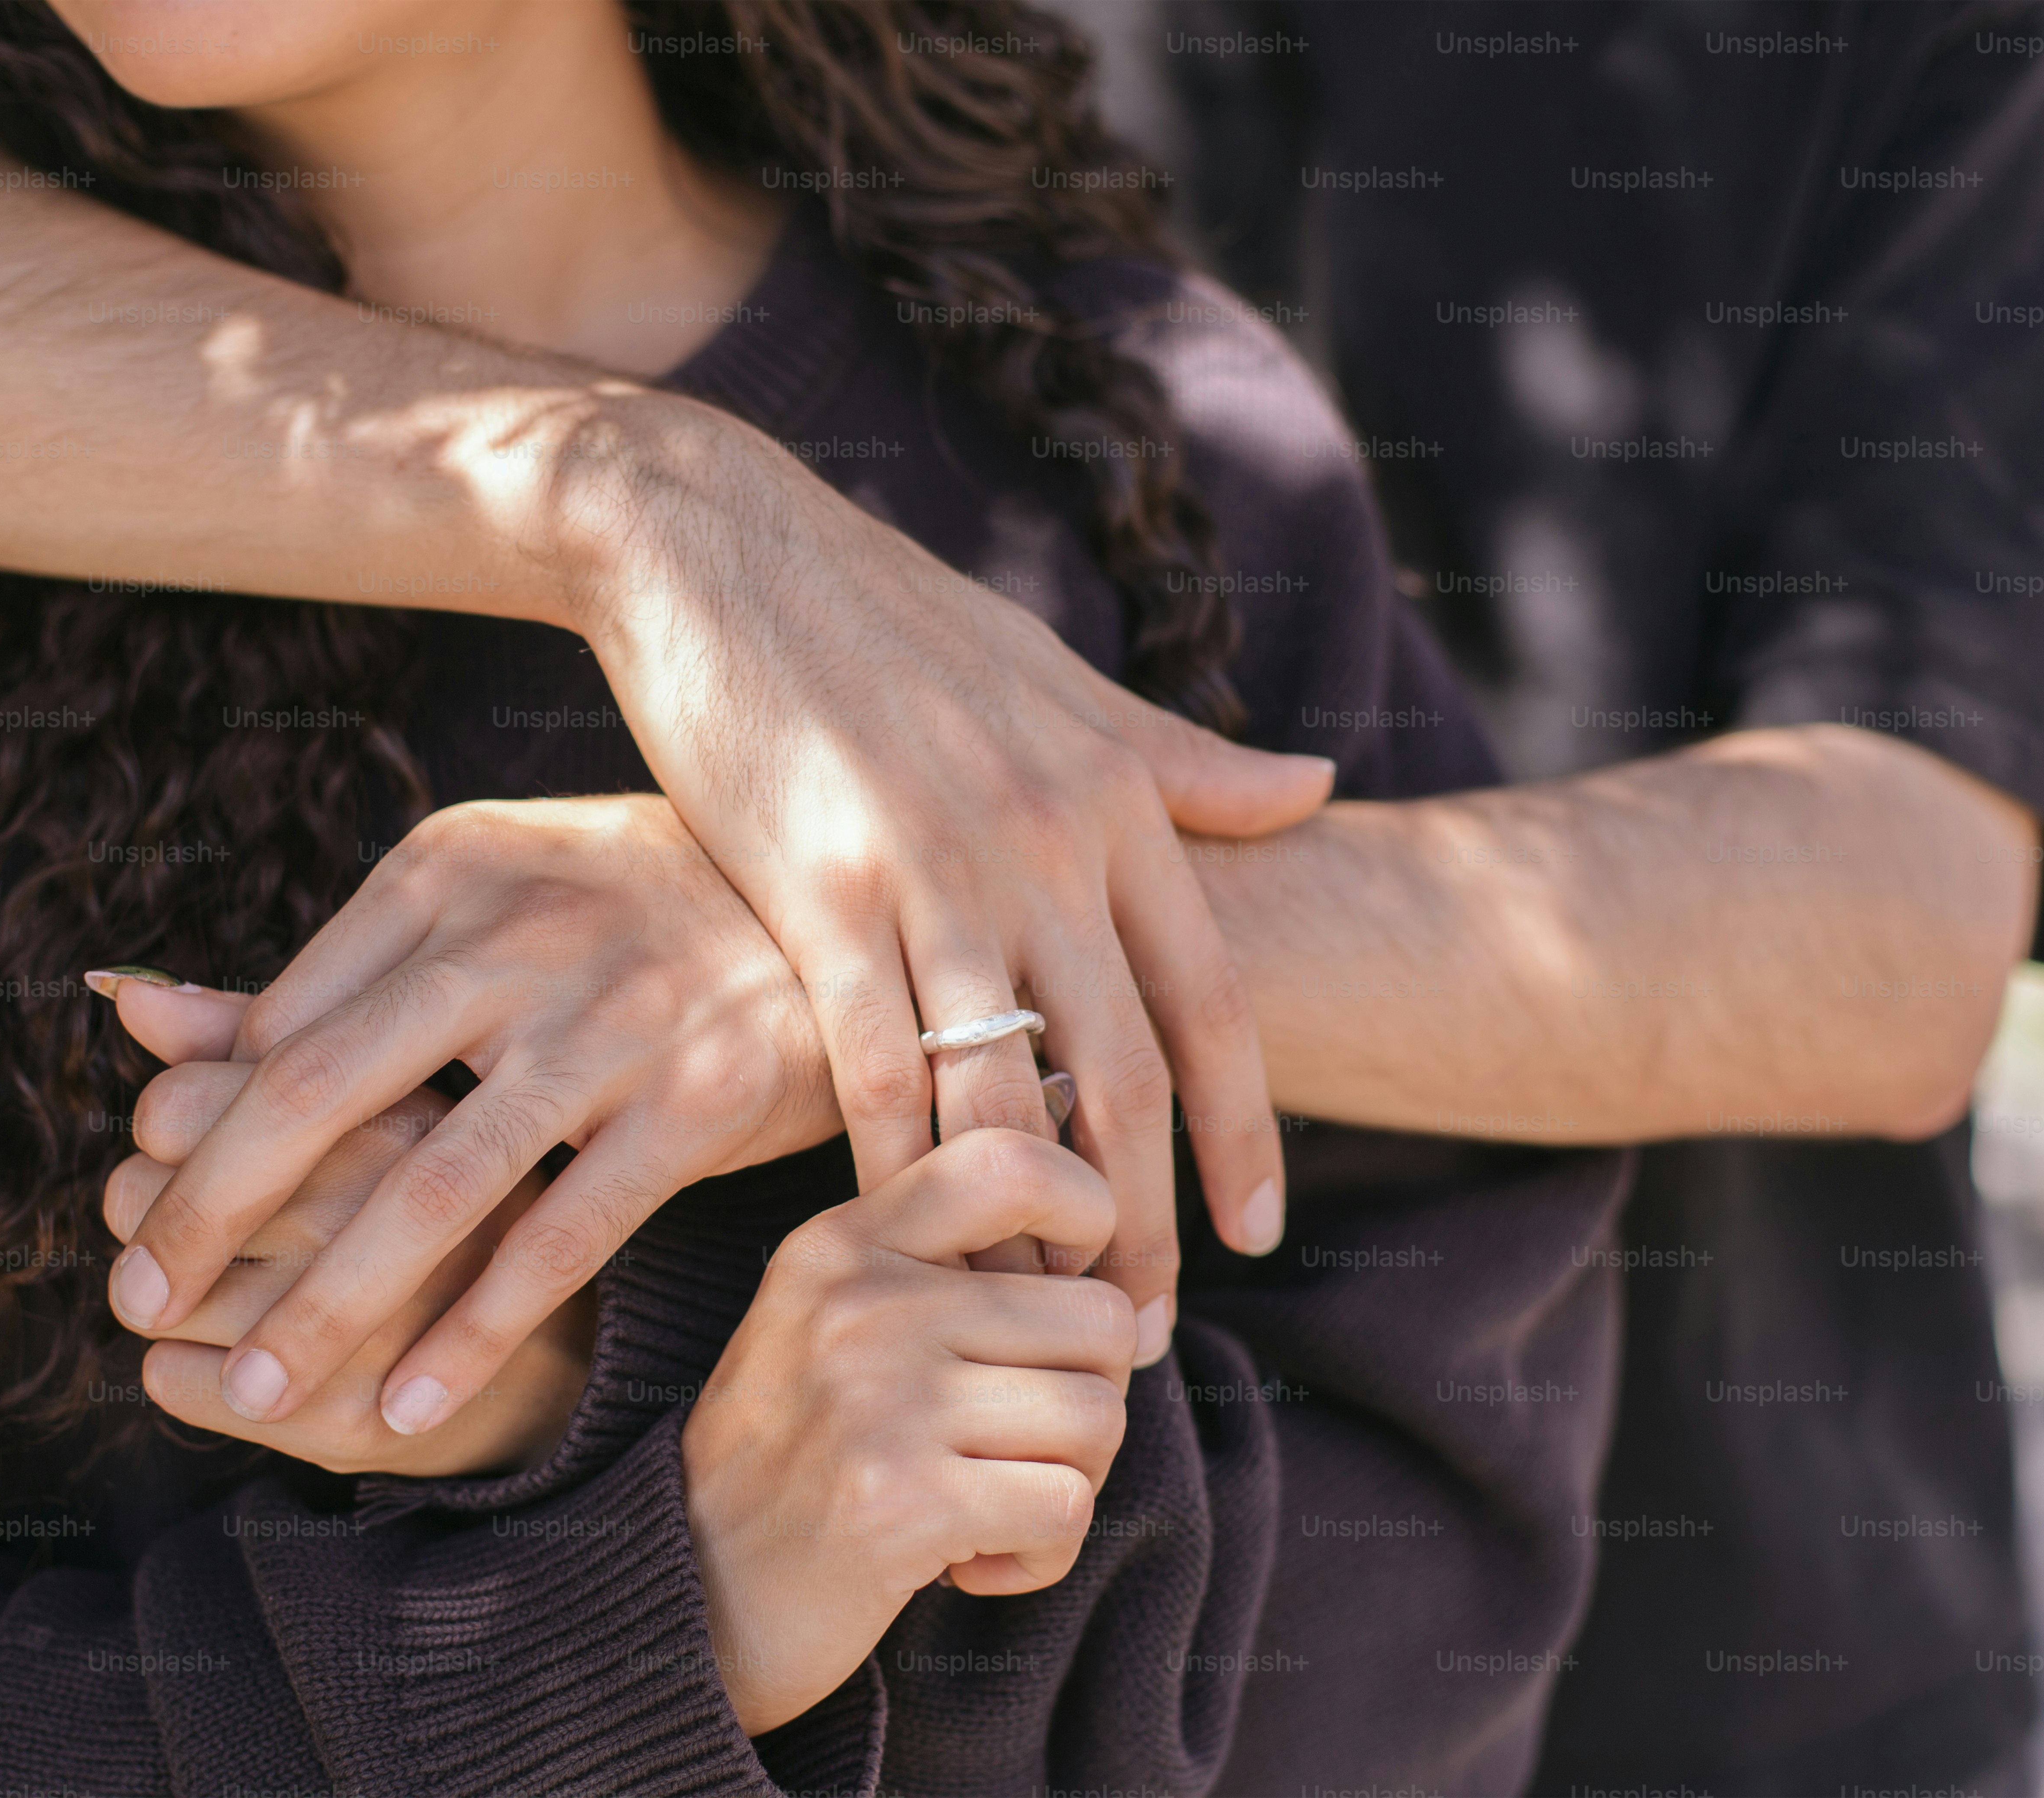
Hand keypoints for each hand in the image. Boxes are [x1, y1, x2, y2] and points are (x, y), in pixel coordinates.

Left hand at [99, 796, 842, 1437]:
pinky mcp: (704, 1097)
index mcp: (447, 872)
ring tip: (256, 1392)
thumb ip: (318, 977)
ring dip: (329, 1303)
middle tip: (132, 1302)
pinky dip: (476, 1326)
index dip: (197, 1133)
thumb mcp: (472, 907)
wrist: (837, 899)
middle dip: (208, 1212)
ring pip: (436, 1182)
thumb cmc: (623, 910)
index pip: (284, 1020)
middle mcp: (520, 932)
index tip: (139, 1220)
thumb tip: (135, 1019)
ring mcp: (618, 1017)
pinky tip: (408, 1398)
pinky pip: (566, 1234)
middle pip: (320, 1091)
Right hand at [565, 438, 1331, 1322]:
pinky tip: (899, 1236)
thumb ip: (1183, 758)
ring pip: (1002, 1089)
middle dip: (1139, 1215)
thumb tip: (1318, 783)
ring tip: (1034, 1314)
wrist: (725, 546)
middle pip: (1119, 1074)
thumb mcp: (1060, 681)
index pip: (1209, 999)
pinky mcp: (819, 891)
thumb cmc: (896, 620)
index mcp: (1113, 798)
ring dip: (1022, 1219)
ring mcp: (932, 870)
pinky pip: (870, 1061)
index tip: (1260, 1231)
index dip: (1242, 1127)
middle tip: (1147, 1326)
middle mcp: (1045, 843)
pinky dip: (891, 1161)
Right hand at [680, 1128, 1136, 1734]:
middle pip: (1098, 1318)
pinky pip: (1066, 1509)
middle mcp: (861, 1303)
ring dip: (1070, 1484)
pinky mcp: (906, 1501)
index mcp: (844, 1243)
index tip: (1072, 1296)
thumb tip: (1113, 1262)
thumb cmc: (795, 1458)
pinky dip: (1043, 1553)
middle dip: (1091, 1398)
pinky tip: (976, 1561)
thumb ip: (943, 1269)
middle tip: (1021, 1447)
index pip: (1010, 1163)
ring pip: (1097, 1417)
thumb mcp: (835, 1322)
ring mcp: (880, 1400)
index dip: (1089, 1215)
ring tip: (991, 1504)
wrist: (686, 1592)